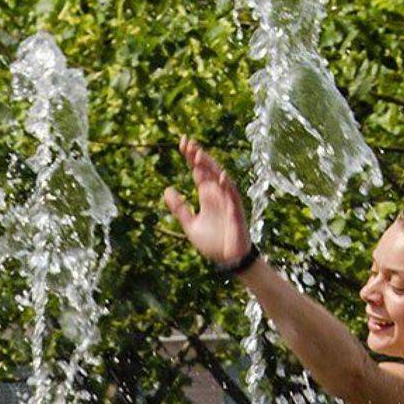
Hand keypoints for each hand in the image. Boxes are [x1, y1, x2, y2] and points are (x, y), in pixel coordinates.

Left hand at [164, 136, 251, 265]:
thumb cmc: (213, 243)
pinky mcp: (236, 212)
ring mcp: (227, 202)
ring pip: (220, 178)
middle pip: (208, 170)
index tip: (181, 143)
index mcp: (207, 195)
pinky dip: (227, 186)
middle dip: (198, 156)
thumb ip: (179, 208)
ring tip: (198, 155)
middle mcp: (217, 194)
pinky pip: (233, 196)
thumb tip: (167, 190)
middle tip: (187, 143)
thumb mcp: (190, 225)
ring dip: (210, 166)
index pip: (199, 171)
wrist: (229, 261)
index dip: (191, 157)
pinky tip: (220, 176)